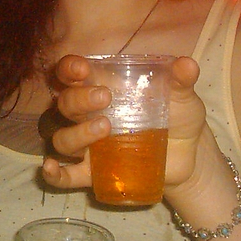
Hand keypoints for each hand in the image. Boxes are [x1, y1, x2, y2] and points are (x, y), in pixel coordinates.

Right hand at [41, 55, 205, 191]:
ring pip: (62, 138)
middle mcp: (86, 115)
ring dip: (76, 133)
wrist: (190, 156)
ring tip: (105, 128)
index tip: (81, 69)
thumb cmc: (178, 117)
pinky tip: (50, 168)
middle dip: (78, 99)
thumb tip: (187, 64)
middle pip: (64, 104)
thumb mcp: (182, 97)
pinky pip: (64, 176)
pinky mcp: (94, 174)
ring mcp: (88, 146)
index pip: (71, 74)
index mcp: (101, 87)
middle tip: (105, 98)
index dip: (68, 69)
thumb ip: (181, 81)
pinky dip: (53, 173)